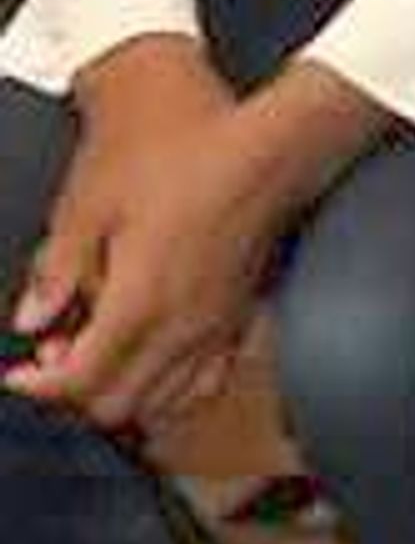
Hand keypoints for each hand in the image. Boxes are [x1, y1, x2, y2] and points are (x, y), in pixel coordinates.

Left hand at [12, 37, 274, 427]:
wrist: (263, 140)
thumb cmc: (179, 157)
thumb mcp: (90, 202)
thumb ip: (56, 269)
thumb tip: (31, 317)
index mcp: (141, 302)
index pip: (80, 381)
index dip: (38, 386)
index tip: (16, 372)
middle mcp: (184, 326)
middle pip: (119, 403)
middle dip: (76, 392)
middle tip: (54, 356)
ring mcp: (219, 324)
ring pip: (165, 400)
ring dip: (124, 392)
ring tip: (101, 356)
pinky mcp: (244, 313)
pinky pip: (209, 379)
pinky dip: (174, 388)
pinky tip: (156, 362)